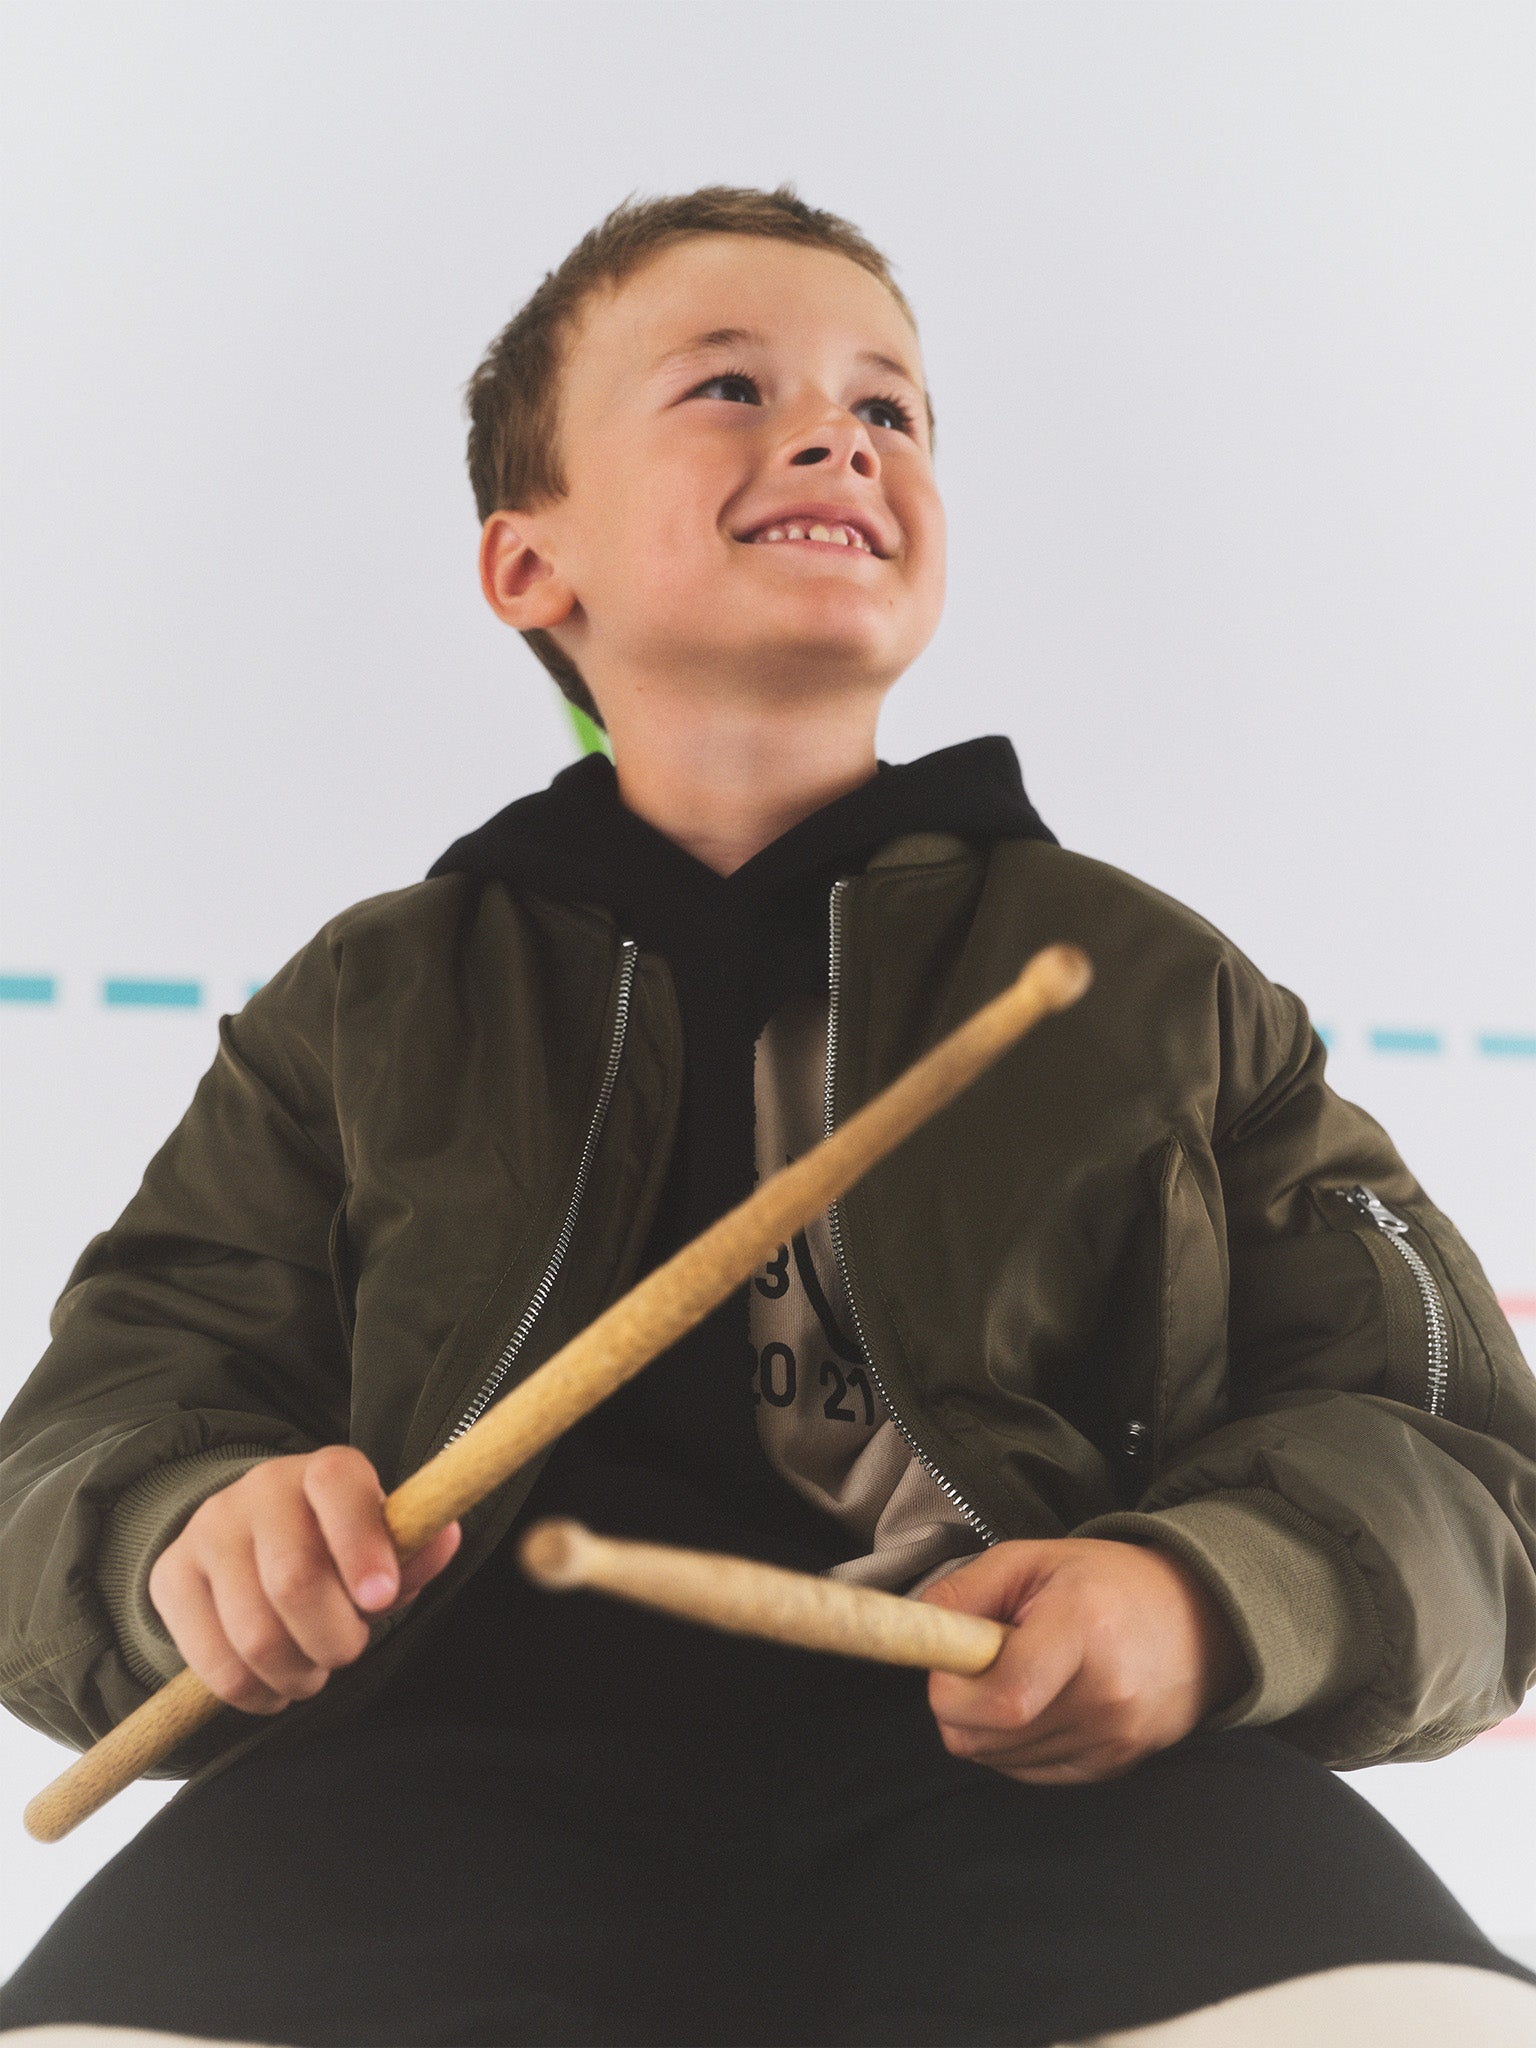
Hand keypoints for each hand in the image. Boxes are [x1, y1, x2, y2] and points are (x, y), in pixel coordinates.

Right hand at [147, 1445, 460, 1712]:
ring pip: (252, 1633)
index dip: (362, 1548)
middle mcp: (261, 1490)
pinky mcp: (170, 1576)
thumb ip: (414, 1550)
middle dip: (333, 1638)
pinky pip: (210, 1662)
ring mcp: (208, 1530)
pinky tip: (272, 1684)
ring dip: (295, 1674)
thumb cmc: (338, 1547)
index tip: (380, 1600)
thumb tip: (446, 1537)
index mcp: (326, 1470)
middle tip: (347, 1652)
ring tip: (311, 1672)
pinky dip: (251, 1692)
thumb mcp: (383, 1544)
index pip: (340, 1489)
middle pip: (293, 1579)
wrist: (254, 1537)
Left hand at [916, 1537, 1247, 1784]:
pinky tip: (1041, 1700)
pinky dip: (1015, 1742)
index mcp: (1084, 1631)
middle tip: (984, 1658)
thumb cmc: (1104, 1582)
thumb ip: (963, 1593)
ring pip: (998, 1760)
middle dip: (959, 1702)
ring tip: (1022, 1673)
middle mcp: (1106, 1697)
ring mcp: (1115, 1741)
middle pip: (987, 1737)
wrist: (1198, 1620)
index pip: (1003, 1698)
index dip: (952, 1688)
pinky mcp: (1114, 1767)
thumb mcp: (1030, 1560)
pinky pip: (1027, 1772)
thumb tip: (915, 1632)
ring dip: (987, 1723)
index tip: (947, 1660)